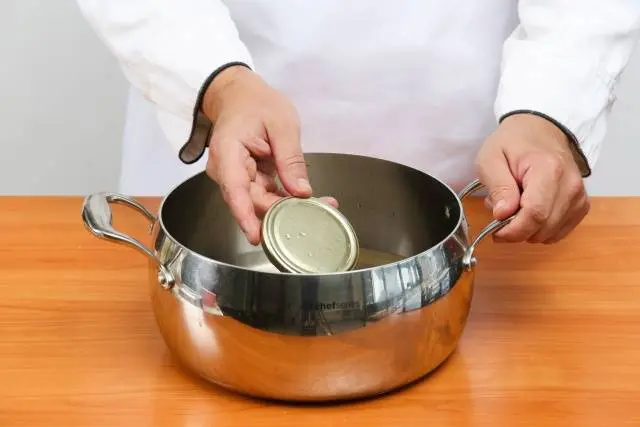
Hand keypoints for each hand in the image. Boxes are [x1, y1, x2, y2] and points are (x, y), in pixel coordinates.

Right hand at [202, 65, 336, 244]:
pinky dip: (286, 200)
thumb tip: (301, 192)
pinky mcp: (248, 181)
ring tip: (322, 205)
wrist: (240, 96)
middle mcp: (227, 171)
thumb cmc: (257, 103)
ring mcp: (236, 178)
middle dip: (282, 212)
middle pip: (251, 202)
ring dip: (288, 208)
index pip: (235, 190)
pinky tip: (310, 200)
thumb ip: (290, 159)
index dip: (246, 216)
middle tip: (319, 211)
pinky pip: (265, 196)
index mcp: (228, 153)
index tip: (258, 236)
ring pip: (260, 203)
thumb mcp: (282, 125)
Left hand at [475, 113, 589, 243]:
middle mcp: (570, 185)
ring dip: (528, 229)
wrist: (540, 128)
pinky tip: (529, 210)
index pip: (535, 214)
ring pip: (550, 234)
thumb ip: (497, 187)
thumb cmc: (513, 142)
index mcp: (548, 170)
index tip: (495, 231)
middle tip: (501, 212)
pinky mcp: (581, 204)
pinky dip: (540, 229)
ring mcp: (578, 196)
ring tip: (515, 205)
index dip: (513, 230)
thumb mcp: (490, 159)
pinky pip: (558, 232)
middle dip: (516, 230)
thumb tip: (503, 214)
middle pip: (543, 228)